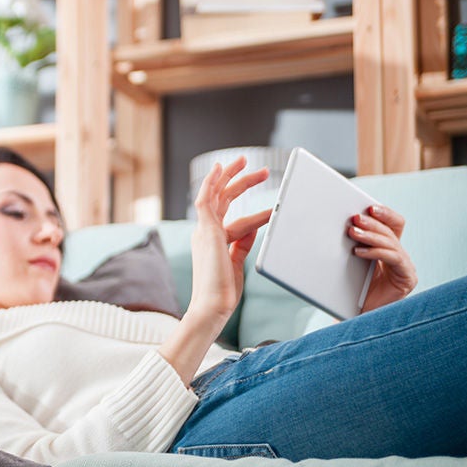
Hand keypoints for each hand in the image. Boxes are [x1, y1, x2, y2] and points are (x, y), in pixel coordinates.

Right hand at [188, 156, 271, 321]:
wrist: (213, 305)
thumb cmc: (223, 291)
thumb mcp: (237, 262)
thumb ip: (243, 243)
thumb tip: (253, 226)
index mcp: (212, 240)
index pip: (227, 213)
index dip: (245, 203)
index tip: (263, 195)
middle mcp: (205, 232)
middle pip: (221, 198)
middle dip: (238, 180)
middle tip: (258, 168)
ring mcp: (204, 231)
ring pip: (215, 195)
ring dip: (229, 176)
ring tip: (244, 161)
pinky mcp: (206, 231)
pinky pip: (205, 200)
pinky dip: (211, 183)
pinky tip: (219, 169)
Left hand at [352, 205, 416, 311]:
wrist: (357, 318)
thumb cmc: (351, 292)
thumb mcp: (349, 264)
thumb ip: (350, 246)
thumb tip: (333, 227)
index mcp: (388, 249)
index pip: (393, 225)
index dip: (384, 214)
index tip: (368, 206)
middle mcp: (399, 255)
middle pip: (390, 231)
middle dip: (372, 223)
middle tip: (354, 219)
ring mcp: (405, 267)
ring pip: (391, 243)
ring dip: (370, 236)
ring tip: (352, 232)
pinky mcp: (407, 279)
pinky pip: (393, 259)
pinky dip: (376, 253)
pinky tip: (359, 251)